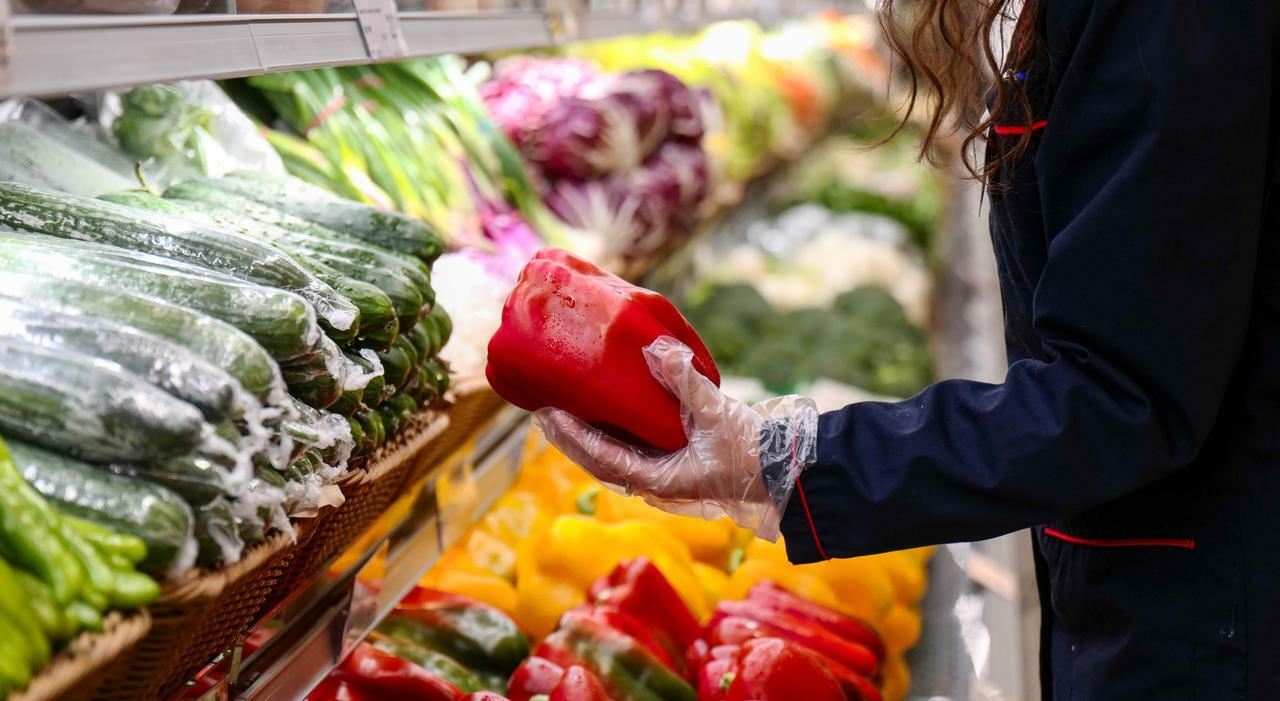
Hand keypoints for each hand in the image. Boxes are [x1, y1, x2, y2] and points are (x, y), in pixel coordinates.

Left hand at [534, 336, 817, 539]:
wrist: (786, 472)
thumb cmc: (755, 451)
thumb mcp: (719, 413)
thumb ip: (686, 381)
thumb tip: (657, 347)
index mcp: (659, 479)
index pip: (602, 458)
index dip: (571, 437)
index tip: (547, 414)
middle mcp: (655, 483)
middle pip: (598, 460)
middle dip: (569, 437)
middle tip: (541, 408)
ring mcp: (664, 476)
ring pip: (613, 457)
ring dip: (586, 436)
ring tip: (561, 409)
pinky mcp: (675, 466)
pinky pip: (632, 450)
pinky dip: (610, 434)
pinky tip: (602, 413)